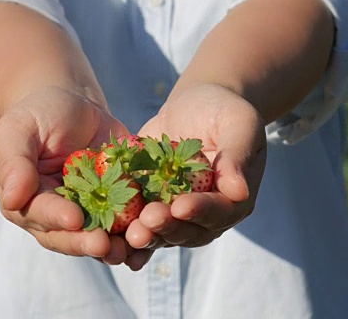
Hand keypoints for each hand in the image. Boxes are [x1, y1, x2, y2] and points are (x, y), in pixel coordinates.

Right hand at [0, 87, 149, 266]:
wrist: (74, 105)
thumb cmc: (40, 114)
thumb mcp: (19, 129)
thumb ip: (14, 162)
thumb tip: (11, 200)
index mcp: (26, 201)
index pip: (40, 214)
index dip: (56, 218)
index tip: (74, 219)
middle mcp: (55, 216)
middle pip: (69, 237)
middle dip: (87, 242)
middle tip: (105, 246)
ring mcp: (87, 214)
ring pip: (99, 237)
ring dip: (115, 246)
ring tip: (131, 248)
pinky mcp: (115, 205)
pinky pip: (128, 222)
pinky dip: (139, 230)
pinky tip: (154, 232)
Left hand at [125, 84, 266, 249]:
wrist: (194, 106)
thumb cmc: (223, 110)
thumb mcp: (239, 123)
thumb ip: (237, 156)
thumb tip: (238, 191)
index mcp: (233, 199)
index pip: (219, 211)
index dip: (200, 211)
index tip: (180, 206)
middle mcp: (206, 215)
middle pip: (188, 230)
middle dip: (167, 227)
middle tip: (146, 221)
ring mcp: (176, 214)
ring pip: (162, 234)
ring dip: (145, 236)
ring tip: (128, 234)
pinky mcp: (151, 206)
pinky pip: (139, 224)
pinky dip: (125, 234)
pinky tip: (108, 241)